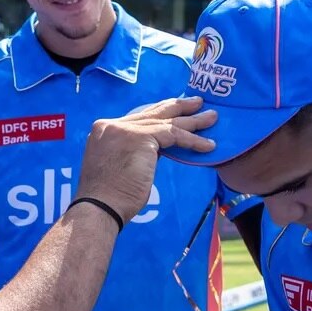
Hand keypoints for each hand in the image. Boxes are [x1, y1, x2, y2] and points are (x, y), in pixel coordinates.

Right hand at [77, 96, 215, 223]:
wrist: (100, 207)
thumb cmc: (110, 197)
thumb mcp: (119, 165)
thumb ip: (134, 151)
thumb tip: (157, 149)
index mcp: (104, 129)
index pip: (139, 118)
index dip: (160, 114)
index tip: (177, 111)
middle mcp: (113, 125)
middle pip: (152, 112)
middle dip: (177, 107)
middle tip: (198, 102)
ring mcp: (125, 129)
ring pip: (166, 121)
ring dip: (192, 121)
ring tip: (211, 118)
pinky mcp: (140, 137)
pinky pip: (174, 135)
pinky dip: (192, 140)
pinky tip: (207, 145)